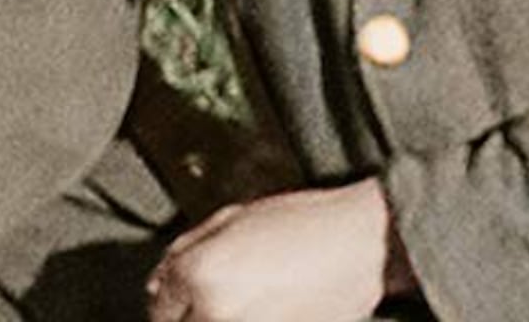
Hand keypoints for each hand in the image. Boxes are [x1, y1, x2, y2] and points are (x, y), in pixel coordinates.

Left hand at [146, 182, 405, 321]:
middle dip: (194, 314)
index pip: (158, 306)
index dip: (174, 298)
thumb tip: (160, 283)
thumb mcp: (238, 216)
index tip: (190, 294)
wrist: (369, 246)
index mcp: (200, 274)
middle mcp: (215, 313)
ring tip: (254, 302)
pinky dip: (252, 320)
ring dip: (223, 319)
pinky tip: (272, 310)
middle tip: (228, 296)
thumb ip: (186, 248)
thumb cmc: (312, 224)